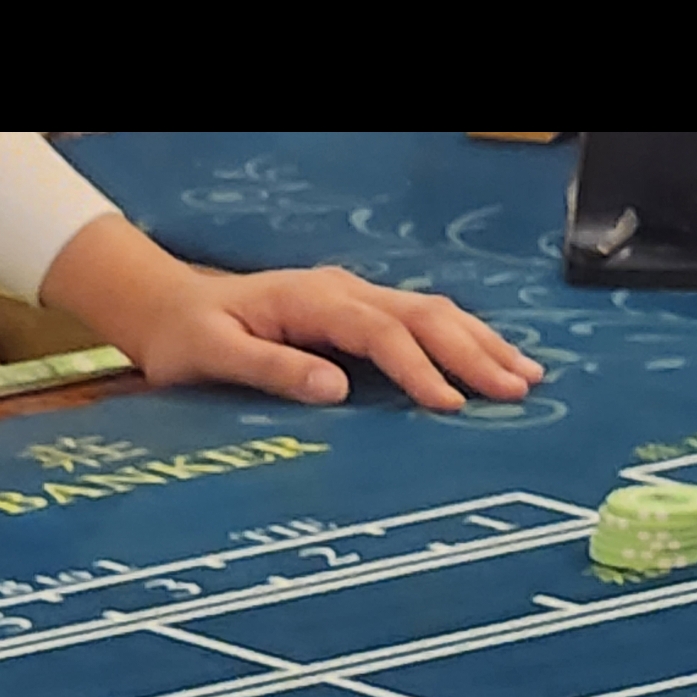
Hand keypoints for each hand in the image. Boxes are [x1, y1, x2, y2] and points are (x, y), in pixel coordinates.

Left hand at [42, 216, 543, 410]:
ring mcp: (353, 299)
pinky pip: (421, 322)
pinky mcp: (358, 314)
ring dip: (481, 344)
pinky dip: (464, 341)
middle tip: (517, 390)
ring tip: (528, 376)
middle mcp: (340, 292)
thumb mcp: (213, 356)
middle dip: (474, 352)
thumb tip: (334, 389)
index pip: (378, 332)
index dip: (418, 368)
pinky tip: (494, 362)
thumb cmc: (186, 338)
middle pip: (422, 314)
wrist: (168, 308)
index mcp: (309, 300)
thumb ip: (271, 371)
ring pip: (432, 313)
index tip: (451, 405)